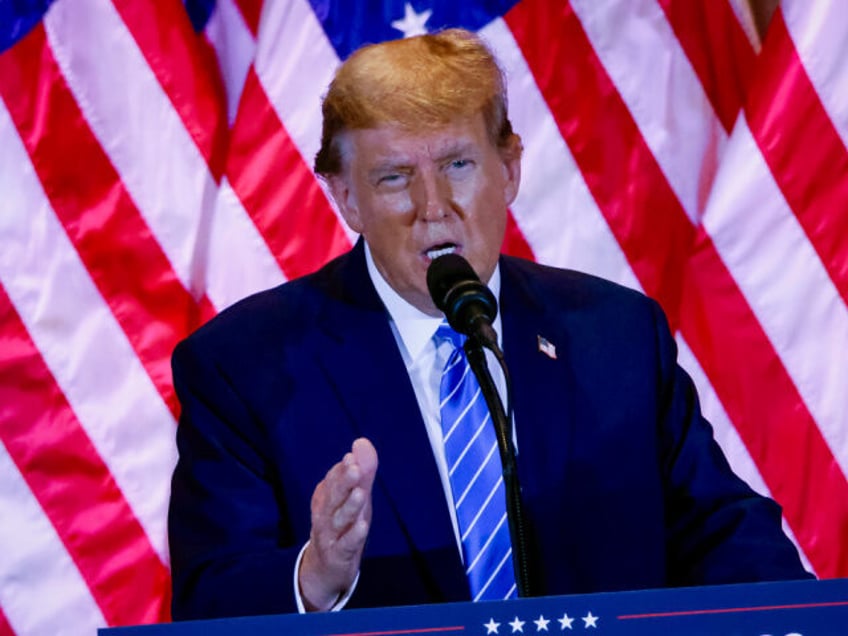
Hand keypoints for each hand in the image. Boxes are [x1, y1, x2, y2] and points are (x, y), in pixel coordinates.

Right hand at [298, 437, 377, 610]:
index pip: (332, 480)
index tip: (351, 458)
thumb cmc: (343, 526)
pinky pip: (346, 545)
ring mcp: (331, 536)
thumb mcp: (355, 498)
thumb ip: (362, 472)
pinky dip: (353, 536)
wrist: (325, 569)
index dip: (341, 470)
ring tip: (361, 494)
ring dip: (349, 506)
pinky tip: (363, 526)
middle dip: (343, 482)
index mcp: (327, 498)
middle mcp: (325, 515)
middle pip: (333, 497)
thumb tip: (362, 442)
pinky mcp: (338, 555)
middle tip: (354, 468)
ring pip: (339, 520)